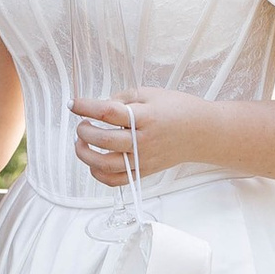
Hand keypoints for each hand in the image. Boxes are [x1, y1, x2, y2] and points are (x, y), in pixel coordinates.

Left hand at [69, 88, 198, 187]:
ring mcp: (143, 160)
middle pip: (104, 140)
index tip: (72, 103)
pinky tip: (93, 161)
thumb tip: (100, 106)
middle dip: (84, 131)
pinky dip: (99, 174)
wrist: (202, 132)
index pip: (108, 112)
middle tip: (80, 124)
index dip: (85, 107)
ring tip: (81, 143)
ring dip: (85, 154)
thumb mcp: (151, 93)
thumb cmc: (178, 109)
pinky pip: (116, 180)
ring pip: (106, 165)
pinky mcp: (144, 172)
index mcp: (145, 117)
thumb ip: (123, 98)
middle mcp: (144, 141)